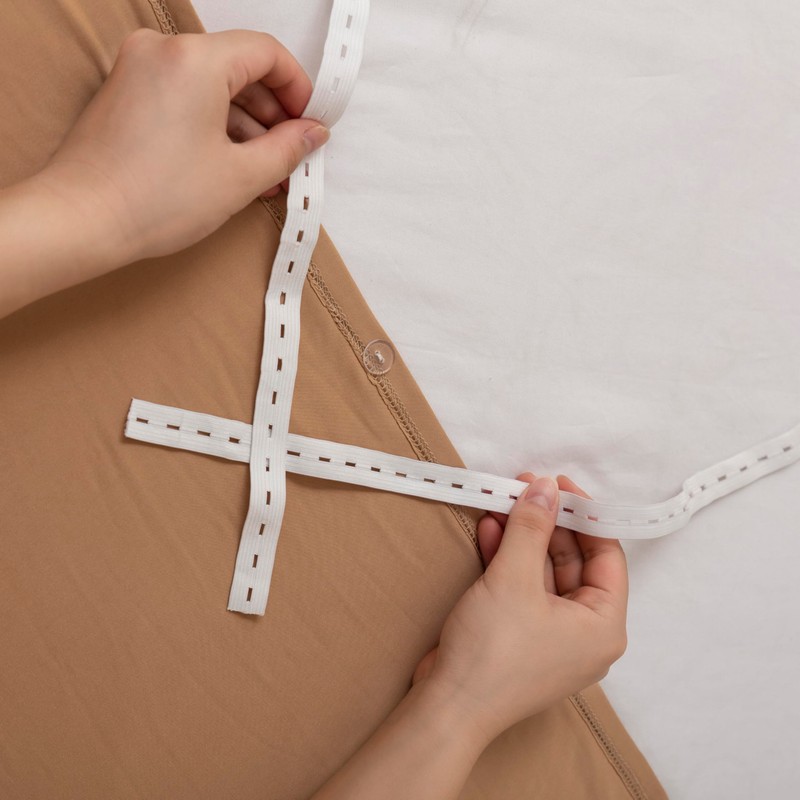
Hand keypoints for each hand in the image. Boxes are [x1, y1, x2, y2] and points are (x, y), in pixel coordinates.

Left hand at [34, 28, 328, 266]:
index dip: (298, 89)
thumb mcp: (240, 176)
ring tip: (265, 175)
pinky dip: (213, 126)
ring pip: (212, 86)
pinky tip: (232, 167)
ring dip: (245, 127)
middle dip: (272, 115)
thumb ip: (287, 149)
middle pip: (239, 69)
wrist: (82, 221)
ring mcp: (139, 69)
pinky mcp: (126, 93)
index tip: (311, 123)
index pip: (266, 52)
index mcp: (196, 59)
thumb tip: (312, 133)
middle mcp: (163, 50)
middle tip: (292, 156)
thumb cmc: (155, 198)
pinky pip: (184, 98)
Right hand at [412, 474, 627, 746]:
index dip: (583, 515)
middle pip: (573, 561)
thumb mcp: (514, 578)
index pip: (606, 556)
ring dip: (522, 537)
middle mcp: (583, 632)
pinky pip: (522, 587)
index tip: (557, 485)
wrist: (447, 705)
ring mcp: (550, 635)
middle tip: (524, 488)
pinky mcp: (520, 636)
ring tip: (501, 502)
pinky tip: (491, 531)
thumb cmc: (493, 650)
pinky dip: (508, 559)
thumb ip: (532, 527)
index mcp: (603, 625)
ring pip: (543, 571)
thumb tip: (545, 487)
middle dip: (546, 523)